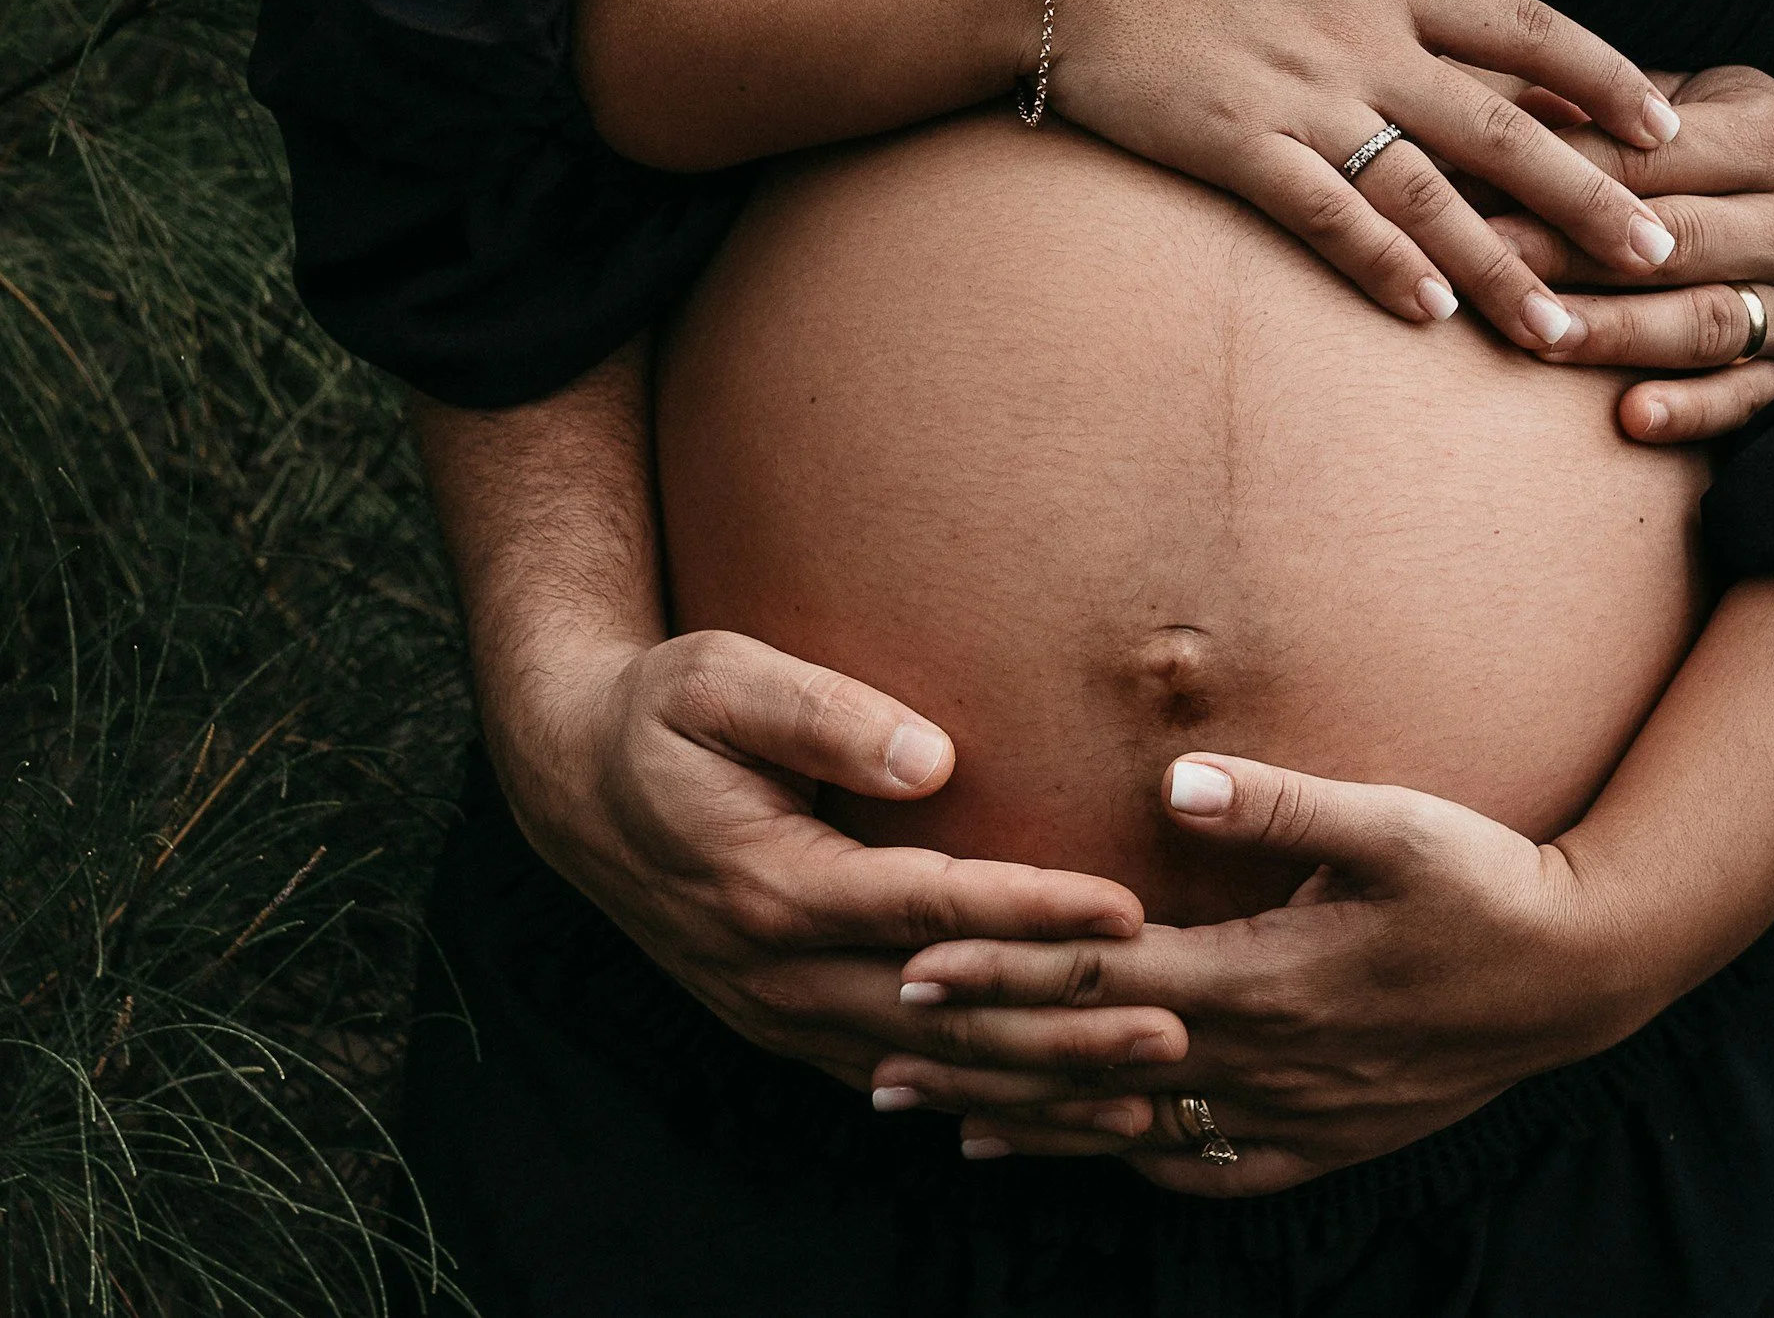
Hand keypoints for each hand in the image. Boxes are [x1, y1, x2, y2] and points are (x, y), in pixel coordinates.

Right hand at [497, 628, 1186, 1090]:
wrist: (576, 790)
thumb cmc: (660, 715)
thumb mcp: (714, 680)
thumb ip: (821, 712)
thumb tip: (935, 758)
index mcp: (770, 883)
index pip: (927, 905)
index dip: (1032, 911)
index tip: (1129, 909)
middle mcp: (777, 969)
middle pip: (946, 1013)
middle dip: (1064, 1024)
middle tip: (1178, 1024)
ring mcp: (782, 1011)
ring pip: (932, 1068)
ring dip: (1041, 1082)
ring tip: (1147, 1088)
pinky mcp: (792, 1026)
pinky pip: (901, 1080)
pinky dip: (985, 1103)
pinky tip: (1060, 1113)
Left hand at [865, 754, 1659, 1196]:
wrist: (1578, 977)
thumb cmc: (1485, 881)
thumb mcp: (1393, 824)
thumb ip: (1279, 804)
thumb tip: (1173, 781)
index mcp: (1266, 978)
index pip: (1102, 978)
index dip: (1003, 970)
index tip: (913, 959)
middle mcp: (1265, 1060)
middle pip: (1092, 1065)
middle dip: (980, 1056)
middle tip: (876, 1053)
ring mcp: (1294, 1112)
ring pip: (1134, 1127)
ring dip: (1031, 1119)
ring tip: (940, 1116)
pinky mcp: (1325, 1139)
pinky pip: (1209, 1169)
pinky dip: (1132, 1162)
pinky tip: (1086, 1152)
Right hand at [1054, 0, 1682, 351]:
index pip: (1529, 31)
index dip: (1607, 80)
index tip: (1669, 132)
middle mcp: (1363, 40)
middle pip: (1502, 127)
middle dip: (1589, 197)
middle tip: (1659, 257)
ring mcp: (1302, 99)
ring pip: (1426, 192)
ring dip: (1499, 266)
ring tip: (1558, 331)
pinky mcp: (1237, 146)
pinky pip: (1324, 216)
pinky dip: (1380, 264)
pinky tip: (1429, 314)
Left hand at [1472, 66, 1773, 442]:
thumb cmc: (1721, 149)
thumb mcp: (1683, 106)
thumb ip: (1602, 112)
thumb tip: (1500, 113)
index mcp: (1773, 137)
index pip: (1650, 159)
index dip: (1556, 172)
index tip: (1470, 189)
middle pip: (1675, 242)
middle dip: (1571, 253)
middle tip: (1486, 262)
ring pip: (1705, 321)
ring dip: (1618, 332)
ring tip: (1541, 338)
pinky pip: (1749, 399)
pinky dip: (1692, 411)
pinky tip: (1631, 418)